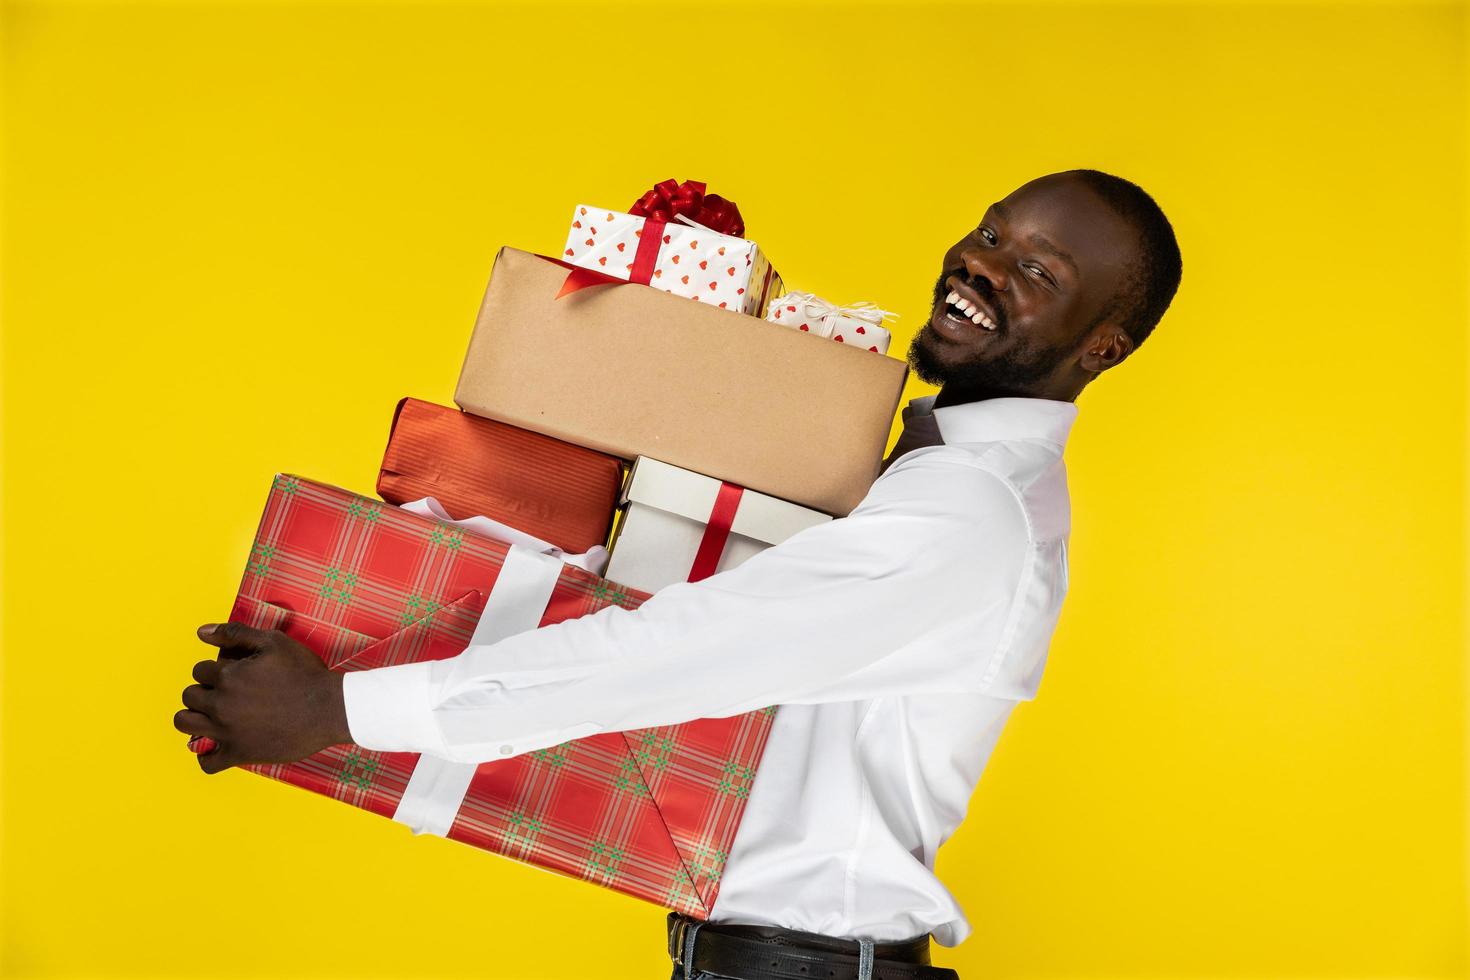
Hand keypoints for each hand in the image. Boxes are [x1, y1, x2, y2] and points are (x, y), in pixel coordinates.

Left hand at [175, 622, 353, 773]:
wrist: (330, 708)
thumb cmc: (305, 673)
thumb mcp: (274, 642)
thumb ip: (235, 633)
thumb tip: (201, 631)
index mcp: (228, 676)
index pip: (199, 671)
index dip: (213, 671)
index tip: (231, 675)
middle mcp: (221, 704)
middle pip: (189, 696)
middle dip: (203, 691)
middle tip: (225, 694)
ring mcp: (228, 731)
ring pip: (185, 725)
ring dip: (193, 718)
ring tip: (211, 716)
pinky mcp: (240, 753)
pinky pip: (207, 762)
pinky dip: (206, 755)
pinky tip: (218, 745)